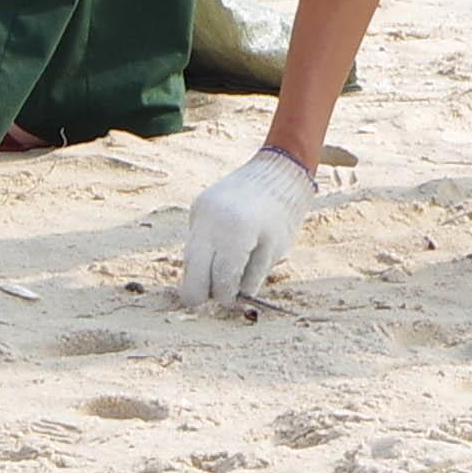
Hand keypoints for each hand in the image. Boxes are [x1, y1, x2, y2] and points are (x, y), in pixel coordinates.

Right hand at [181, 146, 317, 308]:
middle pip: (194, 272)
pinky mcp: (197, 206)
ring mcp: (201, 212)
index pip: (220, 279)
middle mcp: (212, 222)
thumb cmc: (282, 214)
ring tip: (218, 278)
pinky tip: (219, 254)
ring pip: (189, 257)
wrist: (279, 170)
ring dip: (201, 273)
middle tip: (215, 299)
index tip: (232, 302)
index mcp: (236, 234)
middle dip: (202, 292)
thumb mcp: (272, 251)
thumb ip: (250, 278)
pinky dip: (203, 253)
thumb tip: (232, 302)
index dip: (225, 297)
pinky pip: (194, 239)